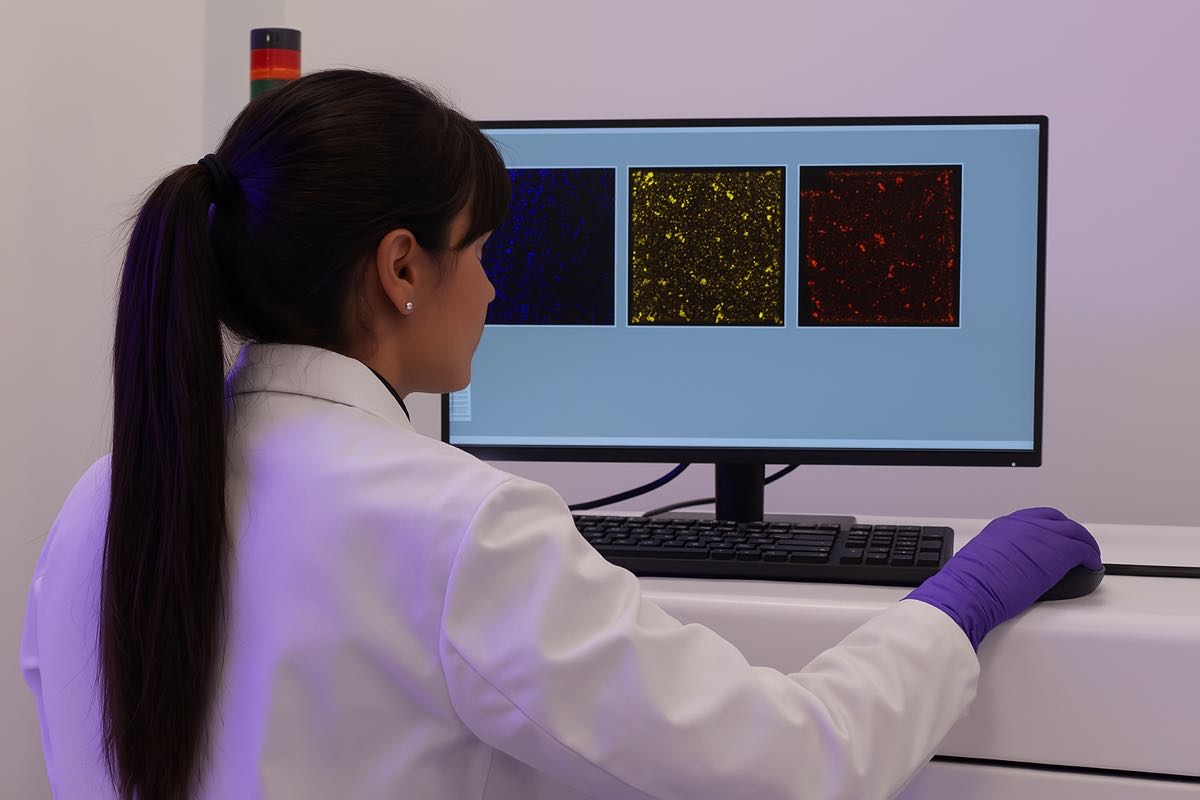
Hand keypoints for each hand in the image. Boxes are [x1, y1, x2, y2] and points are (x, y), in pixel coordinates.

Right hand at [905, 507, 1101, 648]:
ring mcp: (1042, 535)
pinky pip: (1084, 550)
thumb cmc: (968, 583)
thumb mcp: (982, 560)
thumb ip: (998, 557)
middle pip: (1058, 520)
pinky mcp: (1058, 552)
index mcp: (1004, 525)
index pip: (1036, 518)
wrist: (970, 590)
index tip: (1054, 539)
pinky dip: (1091, 558)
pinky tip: (1092, 567)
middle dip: (1071, 533)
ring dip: (1085, 545)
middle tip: (1077, 547)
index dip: (1050, 529)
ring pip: (1075, 532)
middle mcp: (1024, 524)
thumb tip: (1005, 569)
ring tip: (1090, 558)